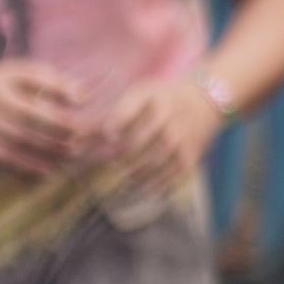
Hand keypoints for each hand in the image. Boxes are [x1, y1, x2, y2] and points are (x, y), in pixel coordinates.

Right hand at [0, 61, 89, 175]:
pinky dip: (34, 166)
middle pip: (46, 116)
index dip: (68, 91)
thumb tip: (76, 89)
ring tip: (75, 152)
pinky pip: (14, 159)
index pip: (44, 79)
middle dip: (71, 127)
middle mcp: (1, 99)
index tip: (84, 99)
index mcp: (7, 78)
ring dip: (59, 149)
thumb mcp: (1, 75)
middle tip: (89, 135)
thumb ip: (36, 78)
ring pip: (35, 140)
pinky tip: (49, 170)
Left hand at [97, 76, 224, 193]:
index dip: (108, 127)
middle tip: (94, 166)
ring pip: (150, 161)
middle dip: (110, 156)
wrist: (208, 100)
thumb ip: (110, 115)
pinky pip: (170, 174)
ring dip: (129, 173)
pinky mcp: (190, 155)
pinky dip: (154, 184)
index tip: (92, 140)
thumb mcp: (141, 94)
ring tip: (117, 181)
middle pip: (134, 141)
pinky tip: (142, 189)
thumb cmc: (163, 99)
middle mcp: (168, 115)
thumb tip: (75, 139)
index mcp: (153, 97)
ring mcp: (181, 137)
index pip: (127, 112)